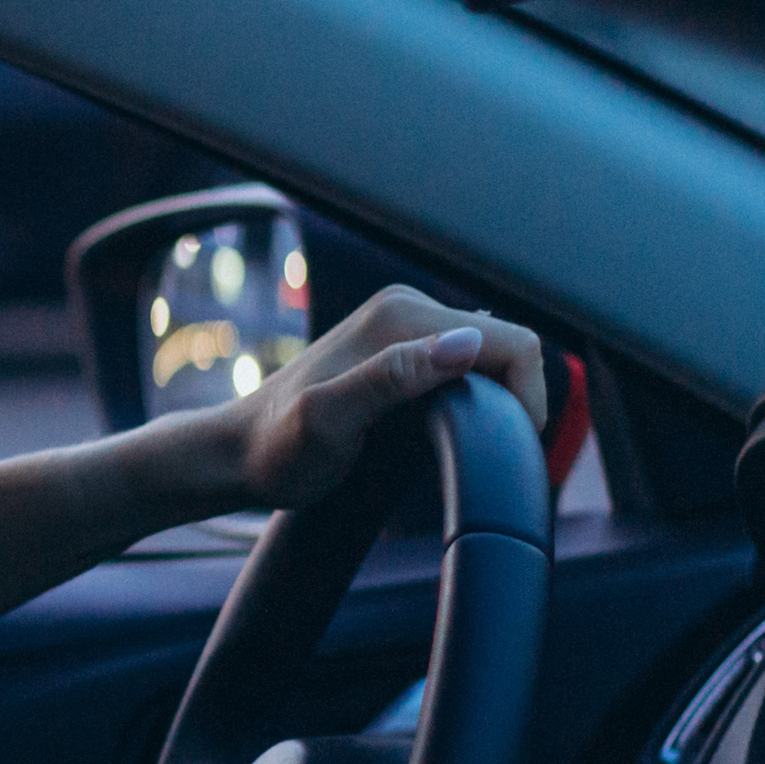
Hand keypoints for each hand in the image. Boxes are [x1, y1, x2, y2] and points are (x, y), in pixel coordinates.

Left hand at [226, 285, 546, 508]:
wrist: (235, 454)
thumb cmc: (277, 449)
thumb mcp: (330, 421)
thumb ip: (391, 378)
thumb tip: (464, 345)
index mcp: (400, 318)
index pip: (510, 342)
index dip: (529, 396)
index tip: (511, 443)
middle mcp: (404, 308)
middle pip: (505, 345)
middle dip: (514, 396)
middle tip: (483, 450)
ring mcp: (401, 326)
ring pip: (487, 355)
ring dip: (493, 396)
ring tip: (462, 440)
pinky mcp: (397, 348)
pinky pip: (462, 363)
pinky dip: (473, 394)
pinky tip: (446, 426)